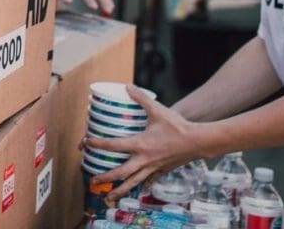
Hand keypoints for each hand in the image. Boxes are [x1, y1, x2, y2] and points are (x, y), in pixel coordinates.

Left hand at [84, 86, 206, 198]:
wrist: (198, 142)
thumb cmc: (177, 126)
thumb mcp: (157, 110)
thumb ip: (140, 98)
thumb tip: (127, 86)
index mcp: (140, 144)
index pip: (113, 145)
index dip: (97, 144)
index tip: (85, 143)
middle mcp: (144, 160)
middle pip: (121, 172)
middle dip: (106, 177)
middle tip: (92, 180)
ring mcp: (153, 168)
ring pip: (133, 183)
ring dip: (120, 190)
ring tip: (109, 197)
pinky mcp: (162, 171)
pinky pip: (148, 181)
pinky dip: (141, 186)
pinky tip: (137, 190)